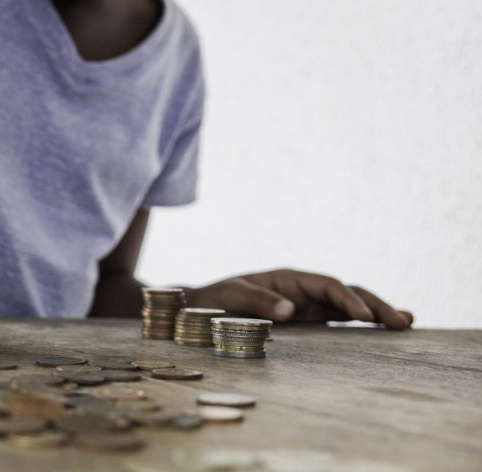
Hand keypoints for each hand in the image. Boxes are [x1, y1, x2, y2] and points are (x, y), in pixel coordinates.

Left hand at [187, 268, 413, 328]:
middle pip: (346, 292)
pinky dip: (362, 323)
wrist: (202, 308)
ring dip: (376, 312)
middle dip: (374, 304)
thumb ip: (259, 302)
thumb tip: (291, 310)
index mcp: (289, 279)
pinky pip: (339, 319)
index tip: (364, 316)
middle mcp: (303, 290)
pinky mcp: (308, 320)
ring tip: (406, 322)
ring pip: (349, 305)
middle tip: (403, 321)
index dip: (347, 299)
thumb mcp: (232, 296)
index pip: (327, 286)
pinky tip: (383, 330)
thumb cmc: (216, 299)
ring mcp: (308, 304)